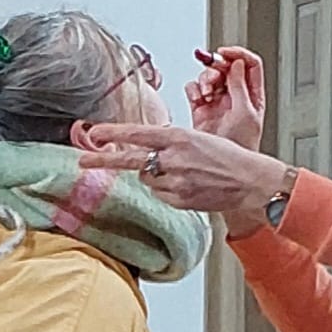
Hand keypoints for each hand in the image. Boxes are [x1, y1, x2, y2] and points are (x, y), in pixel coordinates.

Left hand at [79, 123, 288, 233]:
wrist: (250, 181)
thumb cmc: (229, 156)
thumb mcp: (198, 137)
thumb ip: (170, 142)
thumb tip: (147, 148)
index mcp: (178, 137)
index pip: (137, 134)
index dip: (113, 133)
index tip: (93, 132)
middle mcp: (174, 158)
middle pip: (129, 159)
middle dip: (103, 159)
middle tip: (81, 159)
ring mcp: (175, 181)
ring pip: (148, 178)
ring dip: (154, 175)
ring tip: (180, 172)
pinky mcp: (179, 200)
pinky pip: (160, 194)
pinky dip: (166, 190)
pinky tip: (186, 185)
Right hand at [186, 46, 266, 149]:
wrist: (223, 166)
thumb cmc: (241, 147)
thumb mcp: (245, 113)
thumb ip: (240, 87)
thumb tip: (236, 64)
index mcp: (252, 95)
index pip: (249, 64)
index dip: (237, 54)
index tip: (224, 53)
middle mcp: (235, 95)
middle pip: (226, 67)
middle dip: (216, 66)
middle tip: (211, 73)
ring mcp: (218, 101)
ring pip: (209, 76)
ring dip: (204, 80)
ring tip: (206, 94)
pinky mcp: (201, 109)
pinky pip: (194, 89)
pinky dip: (194, 90)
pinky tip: (198, 99)